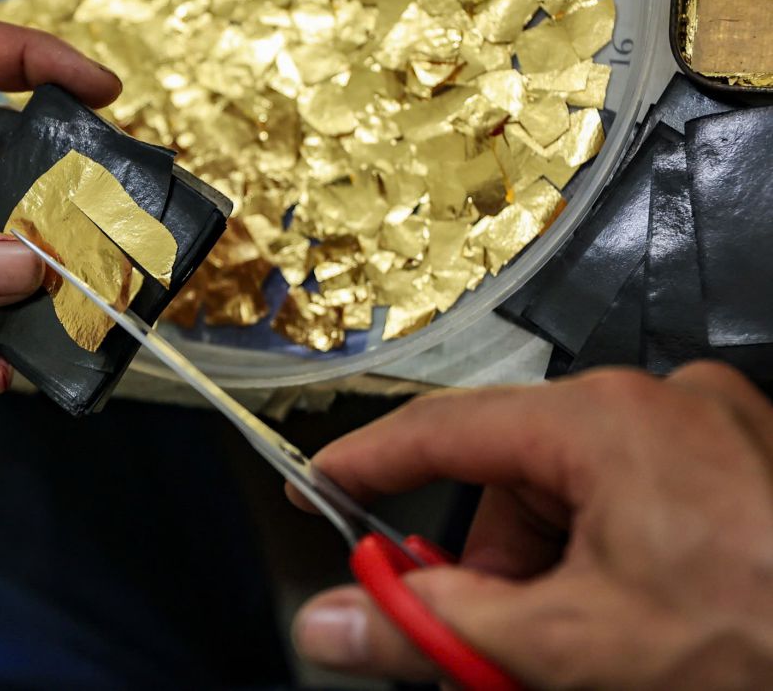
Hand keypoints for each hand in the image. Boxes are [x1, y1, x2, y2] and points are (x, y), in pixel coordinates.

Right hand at [290, 363, 772, 688]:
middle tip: (490, 638)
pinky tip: (641, 613)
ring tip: (587, 641)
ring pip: (581, 488)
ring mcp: (715, 425)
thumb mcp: (568, 648)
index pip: (442, 430)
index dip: (369, 465)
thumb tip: (335, 623)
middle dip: (494, 562)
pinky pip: (642, 489)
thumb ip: (432, 629)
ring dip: (559, 564)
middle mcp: (660, 401)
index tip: (320, 488)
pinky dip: (616, 549)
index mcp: (604, 421)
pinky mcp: (750, 458)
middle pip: (517, 473)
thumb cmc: (758, 641)